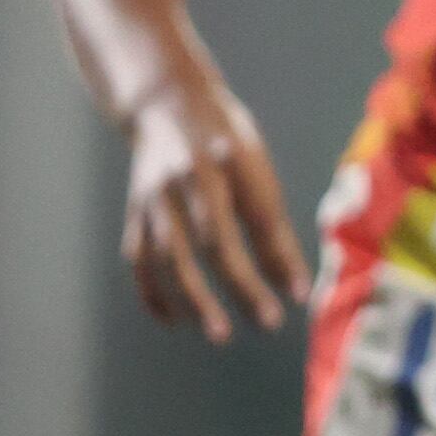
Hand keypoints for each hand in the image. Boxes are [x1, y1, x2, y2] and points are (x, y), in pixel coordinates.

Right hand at [120, 68, 307, 341]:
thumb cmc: (226, 141)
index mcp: (233, 158)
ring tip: (220, 332)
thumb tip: (292, 281)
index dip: (280, 255)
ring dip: (194, 297)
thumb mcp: (256, 163)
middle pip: (215, 238)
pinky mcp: (135, 212)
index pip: (261, 214)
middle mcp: (192, 176)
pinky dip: (154, 293)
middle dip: (240, 284)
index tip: (301, 294)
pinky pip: (140, 259)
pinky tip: (175, 320)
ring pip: (171, 254)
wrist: (164, 104)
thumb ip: (270, 217)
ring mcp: (157, 195)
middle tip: (268, 322)